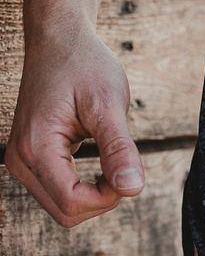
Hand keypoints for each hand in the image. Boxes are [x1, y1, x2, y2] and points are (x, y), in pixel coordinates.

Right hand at [4, 23, 143, 226]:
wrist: (59, 42)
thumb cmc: (85, 66)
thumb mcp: (108, 104)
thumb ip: (119, 149)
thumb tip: (133, 189)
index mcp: (36, 147)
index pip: (72, 202)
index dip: (108, 197)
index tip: (128, 171)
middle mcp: (20, 159)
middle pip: (66, 212)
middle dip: (101, 199)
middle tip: (122, 165)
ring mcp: (21, 160)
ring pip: (62, 206)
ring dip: (93, 194)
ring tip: (111, 160)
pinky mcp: (30, 158)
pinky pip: (58, 191)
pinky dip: (84, 186)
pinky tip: (99, 162)